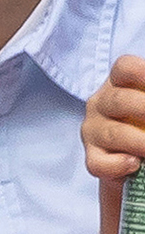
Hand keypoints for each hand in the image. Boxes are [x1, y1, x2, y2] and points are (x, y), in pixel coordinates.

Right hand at [89, 54, 144, 186]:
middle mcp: (102, 103)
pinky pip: (98, 163)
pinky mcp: (93, 157)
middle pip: (119, 101)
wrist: (137, 153)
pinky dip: (117, 164)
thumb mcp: (144, 101)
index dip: (141, 72)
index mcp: (120, 82)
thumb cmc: (144, 119)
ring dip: (139, 142)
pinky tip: (134, 163)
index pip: (124, 68)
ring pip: (112, 134)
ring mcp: (94, 131)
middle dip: (144, 109)